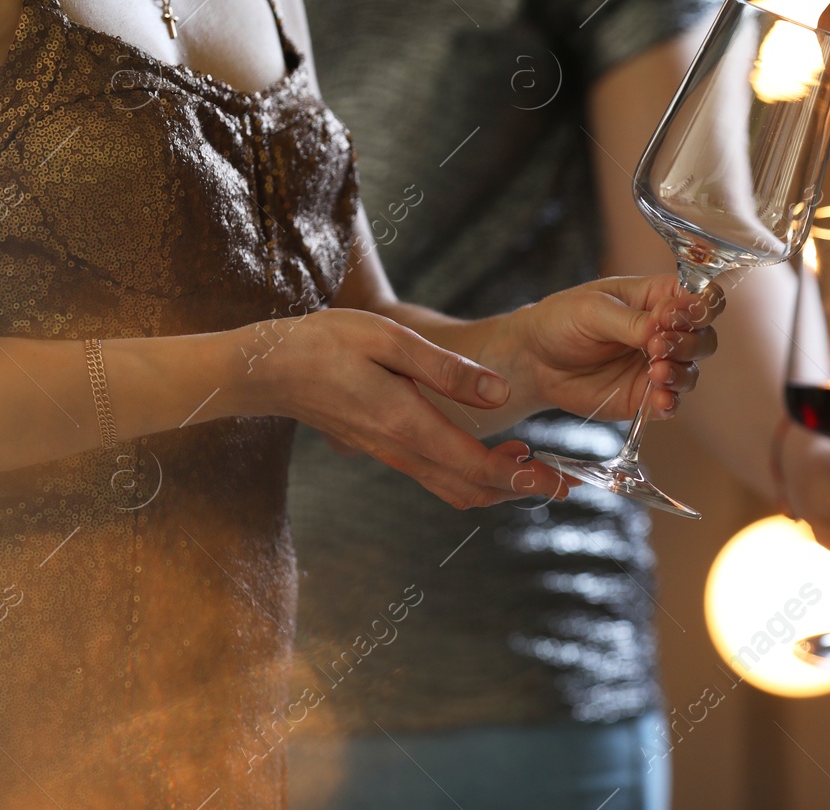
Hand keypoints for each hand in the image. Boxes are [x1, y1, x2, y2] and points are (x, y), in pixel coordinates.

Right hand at [236, 308, 573, 508]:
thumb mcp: (389, 339)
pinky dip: (471, 474)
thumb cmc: (323, 343)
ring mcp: (389, 454)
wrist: (265, 369)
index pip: (476, 467)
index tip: (560, 478)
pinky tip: (491, 451)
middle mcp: (400, 450)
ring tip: (534, 466)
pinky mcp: (383, 449)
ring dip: (497, 485)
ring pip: (453, 489)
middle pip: (471, 490)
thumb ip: (446, 369)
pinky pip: (435, 476)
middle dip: (520, 490)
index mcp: (406, 424)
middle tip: (564, 482)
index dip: (523, 478)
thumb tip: (499, 394)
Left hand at [503, 274, 723, 420]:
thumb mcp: (593, 310)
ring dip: (680, 371)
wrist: (534, 359)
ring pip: (691, 370)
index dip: (700, 306)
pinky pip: (670, 401)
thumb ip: (631, 320)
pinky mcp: (644, 396)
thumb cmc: (562, 320)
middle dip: (689, 341)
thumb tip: (662, 328)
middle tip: (658, 343)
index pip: (698, 298)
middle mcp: (665, 331)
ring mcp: (657, 365)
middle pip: (704, 336)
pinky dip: (671, 401)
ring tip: (656, 371)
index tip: (679, 315)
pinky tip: (660, 399)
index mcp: (657, 298)